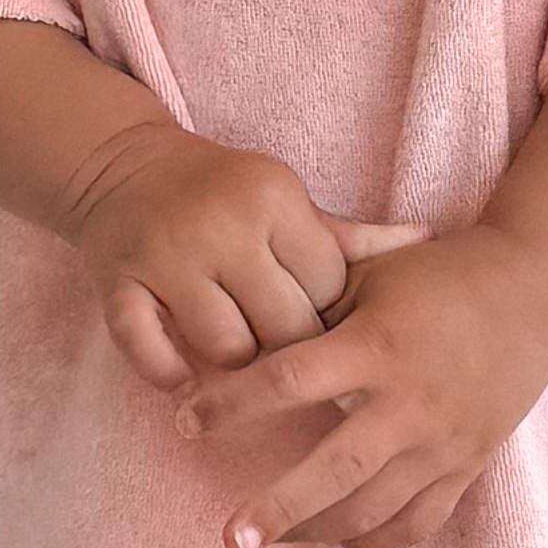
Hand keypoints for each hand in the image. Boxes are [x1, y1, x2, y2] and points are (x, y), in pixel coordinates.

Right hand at [57, 121, 418, 393]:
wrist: (124, 168)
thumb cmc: (226, 193)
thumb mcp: (288, 202)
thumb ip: (350, 237)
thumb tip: (428, 242)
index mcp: (271, 200)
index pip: (324, 285)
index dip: (327, 312)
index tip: (318, 317)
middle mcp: (221, 228)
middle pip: (282, 326)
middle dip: (290, 349)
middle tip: (286, 353)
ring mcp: (166, 258)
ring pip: (225, 348)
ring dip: (236, 366)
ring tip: (240, 361)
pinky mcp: (119, 284)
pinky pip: (148, 351)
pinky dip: (167, 373)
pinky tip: (183, 379)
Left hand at [171, 225, 547, 547]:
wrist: (534, 294)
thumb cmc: (439, 277)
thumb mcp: (372, 274)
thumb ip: (312, 308)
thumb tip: (242, 334)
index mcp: (377, 345)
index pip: (290, 379)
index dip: (232, 403)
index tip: (186, 423)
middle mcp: (409, 402)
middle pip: (334, 469)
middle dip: (278, 509)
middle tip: (229, 541)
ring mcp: (442, 441)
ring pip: (373, 509)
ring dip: (316, 532)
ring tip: (267, 541)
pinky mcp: (466, 465)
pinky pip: (417, 522)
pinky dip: (374, 540)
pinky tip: (339, 539)